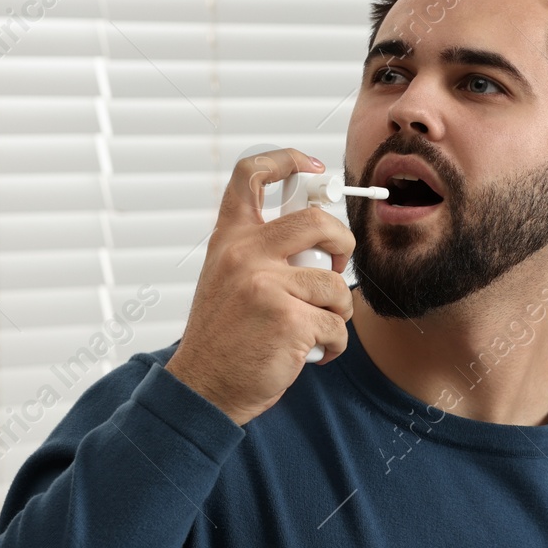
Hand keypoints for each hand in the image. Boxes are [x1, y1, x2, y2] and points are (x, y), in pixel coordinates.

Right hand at [166, 148, 355, 426]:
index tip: (314, 167)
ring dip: (338, 312)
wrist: (203, 387)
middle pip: (318, 221)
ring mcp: (266, 286)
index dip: (287, 160)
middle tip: (340, 268)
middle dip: (344, 244)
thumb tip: (318, 241)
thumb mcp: (226, 278)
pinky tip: (314, 354)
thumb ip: (260, 253)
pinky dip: (335, 344)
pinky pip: (337, 326)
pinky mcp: (289, 320)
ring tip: (317, 329)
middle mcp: (244, 255)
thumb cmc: (224, 337)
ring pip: (336, 286)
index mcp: (229, 240)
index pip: (250, 175)